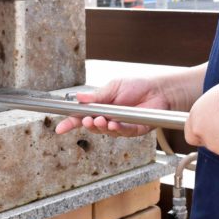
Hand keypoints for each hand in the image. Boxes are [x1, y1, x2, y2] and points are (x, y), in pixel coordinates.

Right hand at [55, 78, 170, 136]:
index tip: (60, 128)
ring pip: (105, 131)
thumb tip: (78, 97)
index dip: (70, 123)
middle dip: (86, 125)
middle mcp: (108, 118)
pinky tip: (114, 124)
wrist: (158, 90)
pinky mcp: (133, 130)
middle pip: (91, 127)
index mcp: (101, 107)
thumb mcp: (113, 87)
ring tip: (100, 120)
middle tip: (87, 120)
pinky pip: (122, 132)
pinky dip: (116, 129)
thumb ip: (97, 95)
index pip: (82, 116)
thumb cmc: (137, 86)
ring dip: (101, 127)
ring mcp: (120, 126)